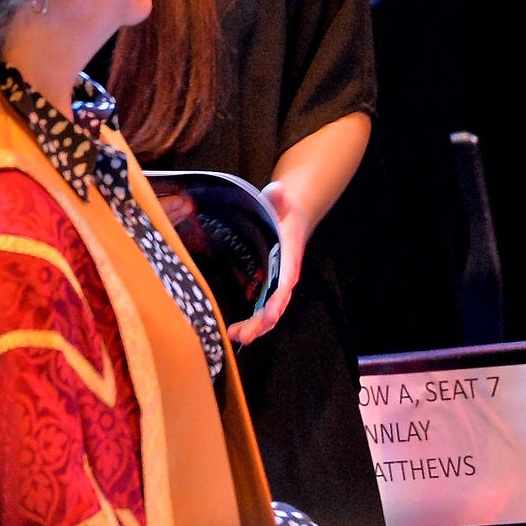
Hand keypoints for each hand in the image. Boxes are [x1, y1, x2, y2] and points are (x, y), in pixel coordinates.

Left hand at [227, 181, 306, 345]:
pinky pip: (261, 308)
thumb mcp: (281, 200)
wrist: (290, 216)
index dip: (277, 298)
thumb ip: (278, 197)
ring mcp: (275, 282)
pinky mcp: (266, 285)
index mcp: (288, 257)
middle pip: (277, 304)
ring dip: (256, 327)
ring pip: (270, 311)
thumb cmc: (283, 209)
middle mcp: (284, 275)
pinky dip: (252, 322)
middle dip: (262, 322)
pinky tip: (235, 331)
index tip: (269, 313)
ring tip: (236, 337)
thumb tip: (278, 189)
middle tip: (243, 335)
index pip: (285, 280)